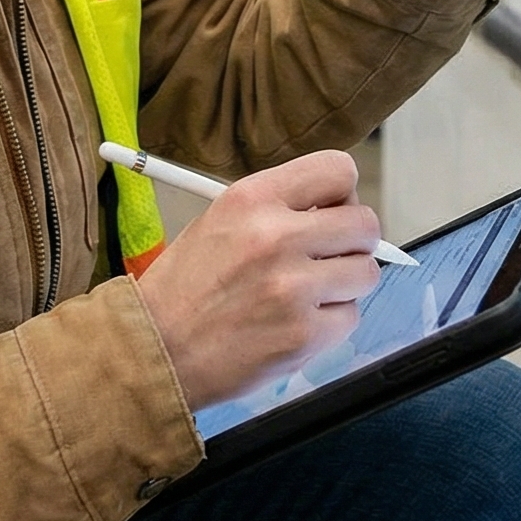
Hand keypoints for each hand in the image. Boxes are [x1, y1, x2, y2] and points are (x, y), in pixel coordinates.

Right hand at [133, 150, 384, 407]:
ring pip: (365, 273)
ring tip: (307, 294)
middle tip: (329, 257)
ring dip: (344, 285)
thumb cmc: (185, 287)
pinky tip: (295, 324)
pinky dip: (330, 323)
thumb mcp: (219, 220)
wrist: (156, 349)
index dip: (344, 193)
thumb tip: (337, 212)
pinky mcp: (303, 335)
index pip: (339, 170)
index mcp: (253, 199)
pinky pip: (349, 318)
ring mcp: (293, 288)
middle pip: (365, 224)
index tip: (334, 211)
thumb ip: (279, 209)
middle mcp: (277, 237)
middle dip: (354, 242)